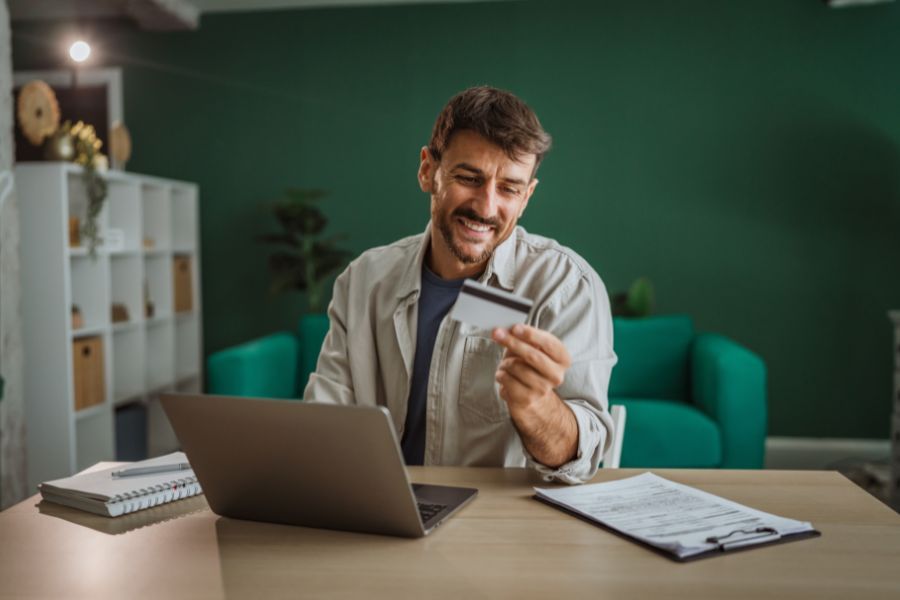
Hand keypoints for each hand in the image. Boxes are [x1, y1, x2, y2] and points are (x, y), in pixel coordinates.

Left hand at [491, 324, 577, 467]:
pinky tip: (504, 375)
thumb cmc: (531, 365)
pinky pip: (506, 379)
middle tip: (497, 333)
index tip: (515, 327)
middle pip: (532, 355)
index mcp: (563, 359)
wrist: (532, 395)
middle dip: (512, 342)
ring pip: (515, 366)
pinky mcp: (527, 399)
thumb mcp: (532, 347)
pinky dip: (500, 374)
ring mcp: (543, 389)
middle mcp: (556, 376)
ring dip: (504, 362)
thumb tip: (505, 332)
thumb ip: (523, 337)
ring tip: (507, 365)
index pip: (549, 343)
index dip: (531, 334)